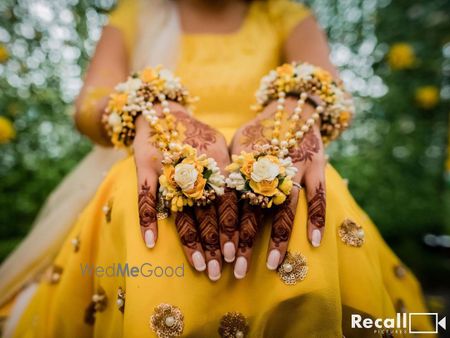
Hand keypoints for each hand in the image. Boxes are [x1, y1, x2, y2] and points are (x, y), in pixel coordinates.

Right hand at [133, 103, 238, 280]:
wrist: (162, 109)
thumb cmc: (195, 133)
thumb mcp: (219, 146)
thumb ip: (230, 172)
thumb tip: (246, 203)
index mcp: (219, 162)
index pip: (229, 203)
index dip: (231, 230)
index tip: (234, 254)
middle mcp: (197, 167)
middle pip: (208, 213)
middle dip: (215, 244)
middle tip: (219, 272)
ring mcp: (170, 167)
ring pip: (182, 211)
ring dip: (191, 241)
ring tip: (199, 266)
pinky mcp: (146, 166)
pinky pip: (147, 197)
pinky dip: (148, 220)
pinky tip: (150, 242)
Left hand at [229, 98, 326, 278]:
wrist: (292, 105)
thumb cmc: (259, 129)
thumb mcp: (237, 144)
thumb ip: (230, 170)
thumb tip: (214, 197)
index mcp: (246, 162)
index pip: (232, 203)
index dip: (225, 229)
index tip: (219, 253)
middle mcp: (268, 167)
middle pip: (254, 211)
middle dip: (245, 242)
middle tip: (237, 270)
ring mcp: (294, 166)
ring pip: (283, 208)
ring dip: (277, 238)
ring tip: (272, 264)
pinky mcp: (316, 165)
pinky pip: (317, 195)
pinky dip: (316, 218)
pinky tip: (314, 241)